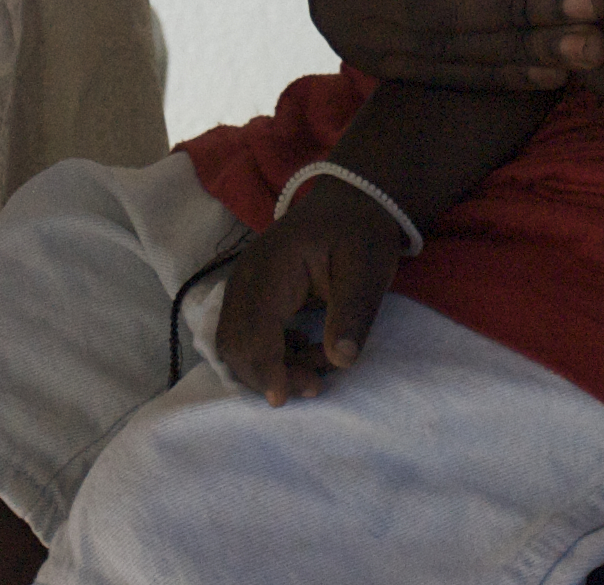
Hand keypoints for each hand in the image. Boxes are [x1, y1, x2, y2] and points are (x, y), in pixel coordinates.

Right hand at [214, 178, 405, 404]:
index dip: (265, 368)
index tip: (284, 400)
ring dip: (268, 368)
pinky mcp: (250, 294)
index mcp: (272, 265)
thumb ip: (354, 313)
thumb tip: (341, 360)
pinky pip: (245, 334)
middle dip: (267, 374)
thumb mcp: (368, 270)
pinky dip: (269, 355)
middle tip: (314, 386)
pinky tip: (305, 354)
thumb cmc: (360, 234)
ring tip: (315, 372)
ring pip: (235, 342)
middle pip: (235, 341)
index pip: (254, 327)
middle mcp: (246, 275)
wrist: (352, 203)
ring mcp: (243, 284)